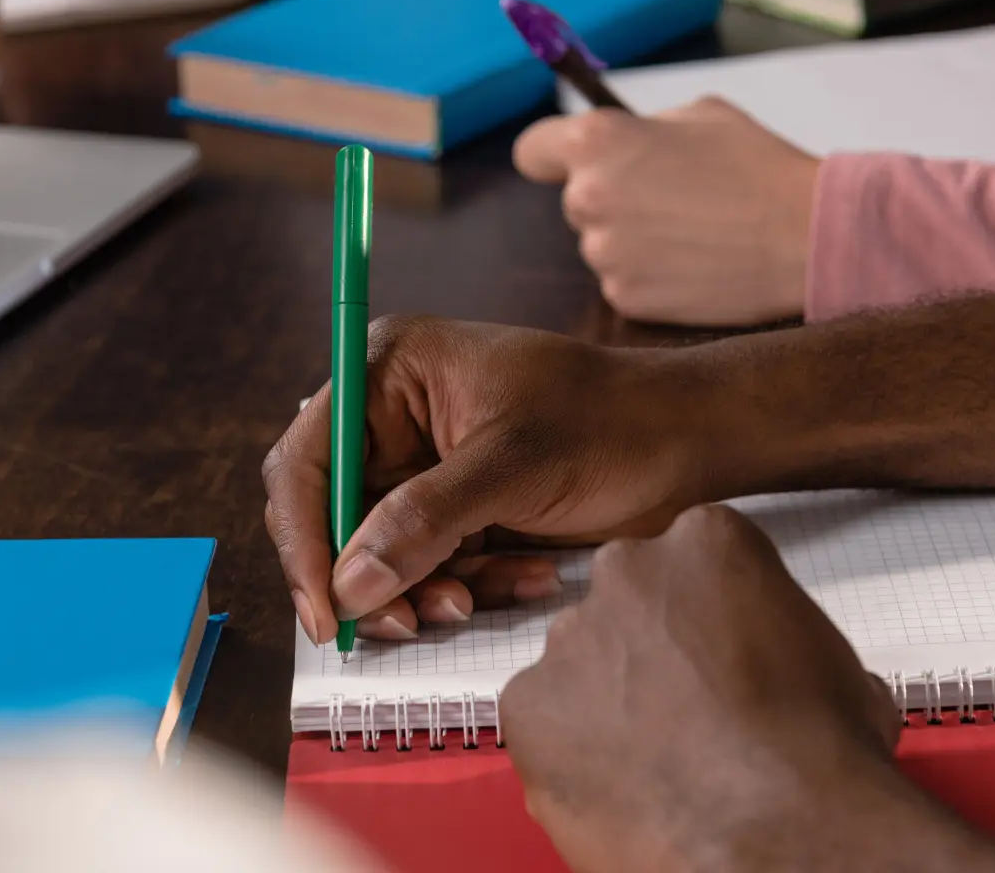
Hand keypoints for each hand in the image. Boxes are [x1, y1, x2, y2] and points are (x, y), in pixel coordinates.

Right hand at [264, 317, 716, 643]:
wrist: (689, 442)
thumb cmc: (608, 424)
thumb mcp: (511, 467)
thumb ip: (423, 522)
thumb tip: (348, 584)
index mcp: (389, 372)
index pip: (306, 459)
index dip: (305, 537)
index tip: (327, 609)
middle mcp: (394, 416)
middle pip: (334, 515)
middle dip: (371, 575)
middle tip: (403, 622)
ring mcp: (426, 465)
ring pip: (383, 553)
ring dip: (426, 588)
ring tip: (477, 599)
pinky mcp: (459, 508)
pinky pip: (432, 565)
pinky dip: (469, 585)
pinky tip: (527, 577)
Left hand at [501, 505, 994, 872]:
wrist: (777, 832)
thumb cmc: (817, 755)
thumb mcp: (838, 664)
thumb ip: (786, 639)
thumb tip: (793, 670)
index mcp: (707, 541)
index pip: (688, 559)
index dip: (704, 615)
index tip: (715, 652)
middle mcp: (628, 571)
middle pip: (625, 602)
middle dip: (646, 649)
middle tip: (682, 708)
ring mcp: (570, 636)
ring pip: (577, 663)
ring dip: (605, 700)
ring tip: (655, 758)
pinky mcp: (527, 704)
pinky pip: (538, 720)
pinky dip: (566, 750)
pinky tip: (618, 781)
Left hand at [513, 96, 820, 326]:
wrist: (806, 235)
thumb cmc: (758, 164)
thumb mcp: (699, 115)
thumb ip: (643, 129)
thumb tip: (624, 145)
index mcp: (596, 142)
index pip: (532, 151)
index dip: (552, 156)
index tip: (566, 163)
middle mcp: (587, 199)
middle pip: (577, 200)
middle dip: (613, 198)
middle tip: (670, 199)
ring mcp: (604, 255)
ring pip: (604, 244)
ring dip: (635, 240)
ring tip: (694, 234)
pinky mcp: (626, 300)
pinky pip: (626, 282)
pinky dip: (653, 276)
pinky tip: (696, 265)